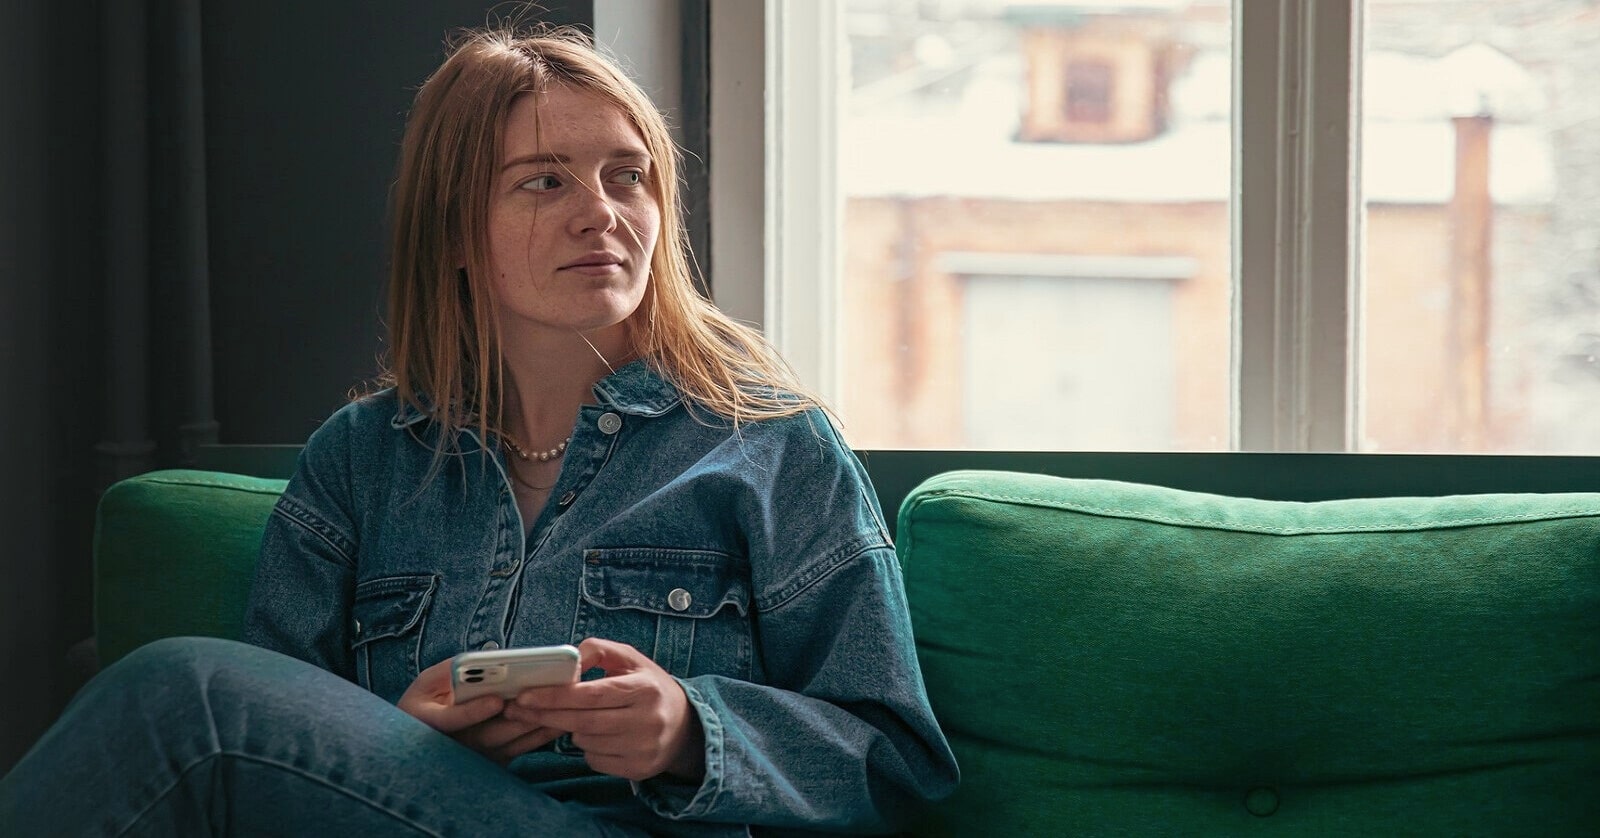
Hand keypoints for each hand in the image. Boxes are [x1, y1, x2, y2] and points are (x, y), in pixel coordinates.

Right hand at [398, 656, 562, 763]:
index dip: (474, 711)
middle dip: (521, 713)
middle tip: (546, 693)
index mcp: (430, 722)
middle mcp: (456, 745)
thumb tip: (477, 662)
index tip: (496, 700)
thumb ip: (448, 671)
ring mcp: (478, 757)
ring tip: (561, 702)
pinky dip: (543, 733)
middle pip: (492, 733)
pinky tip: (563, 716)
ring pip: (512, 741)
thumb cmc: (426, 704)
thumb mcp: (427, 683)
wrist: (425, 745)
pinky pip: (524, 747)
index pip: (453, 720)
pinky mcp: (497, 761)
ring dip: (538, 722)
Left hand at [504, 638, 705, 782]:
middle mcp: (646, 720)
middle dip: (547, 715)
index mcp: (644, 688)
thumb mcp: (631, 659)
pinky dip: (588, 748)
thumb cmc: (649, 687)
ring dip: (572, 730)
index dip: (556, 696)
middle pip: (583, 721)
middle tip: (519, 709)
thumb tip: (569, 660)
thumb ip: (598, 650)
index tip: (526, 695)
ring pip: (586, 742)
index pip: (592, 694)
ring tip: (579, 718)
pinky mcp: (639, 769)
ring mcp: (643, 748)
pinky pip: (595, 761)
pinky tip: (597, 736)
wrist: (686, 727)